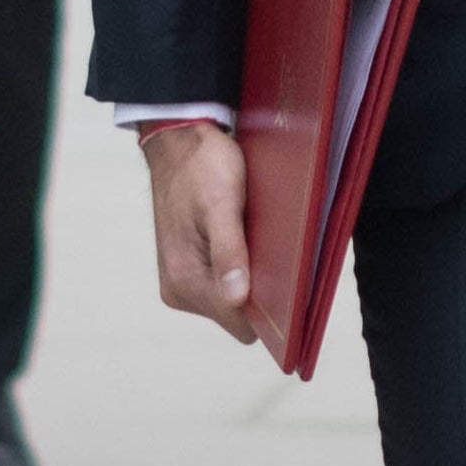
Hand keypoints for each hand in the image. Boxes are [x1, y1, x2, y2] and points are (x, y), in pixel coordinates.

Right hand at [140, 121, 257, 343]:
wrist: (178, 141)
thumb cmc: (201, 165)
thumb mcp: (221, 202)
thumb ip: (228, 251)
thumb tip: (237, 298)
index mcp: (184, 280)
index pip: (240, 323)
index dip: (269, 308)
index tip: (287, 279)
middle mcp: (179, 290)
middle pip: (238, 315)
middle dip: (259, 289)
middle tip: (270, 247)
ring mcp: (181, 282)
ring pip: (233, 299)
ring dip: (250, 274)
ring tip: (253, 235)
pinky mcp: (188, 269)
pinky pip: (225, 283)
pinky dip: (239, 265)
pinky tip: (243, 235)